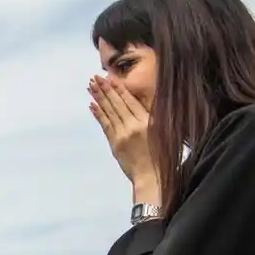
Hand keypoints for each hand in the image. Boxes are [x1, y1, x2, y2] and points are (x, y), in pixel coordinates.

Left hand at [88, 75, 157, 193]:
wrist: (152, 177)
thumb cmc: (162, 156)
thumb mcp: (163, 133)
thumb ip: (153, 118)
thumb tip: (143, 104)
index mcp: (147, 122)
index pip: (130, 100)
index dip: (119, 88)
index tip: (110, 77)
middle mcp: (133, 126)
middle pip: (116, 103)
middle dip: (105, 89)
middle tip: (95, 77)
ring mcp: (122, 135)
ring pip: (109, 112)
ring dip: (99, 98)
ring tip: (91, 87)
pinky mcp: (115, 143)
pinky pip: (105, 125)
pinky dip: (98, 114)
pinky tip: (92, 105)